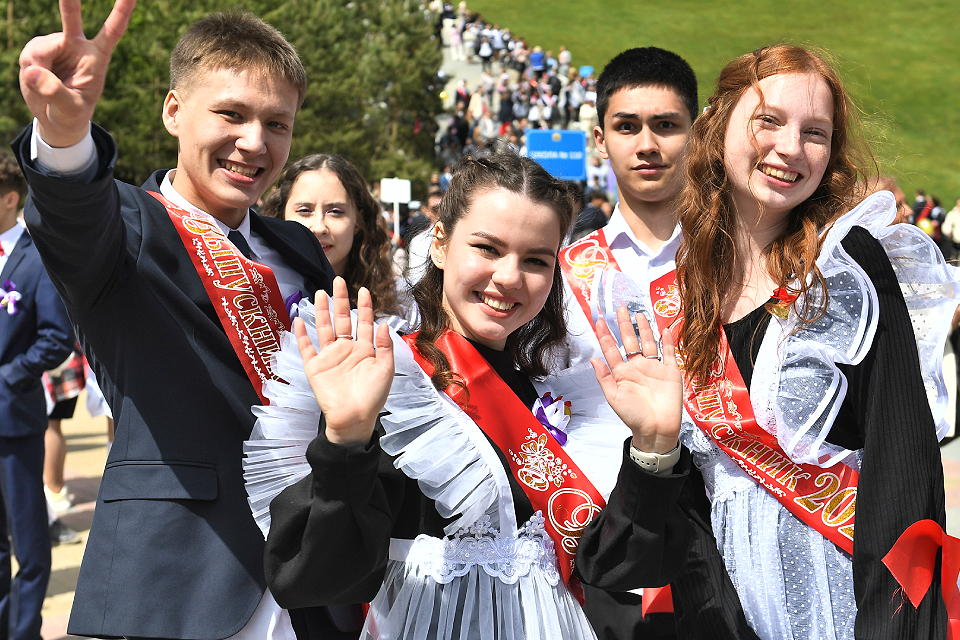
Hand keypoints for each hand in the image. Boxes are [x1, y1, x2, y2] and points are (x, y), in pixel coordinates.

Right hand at [19, 0, 135, 147]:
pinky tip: (38, 78)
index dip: (122, 11)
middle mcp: (77, 45)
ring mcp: (56, 44)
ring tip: (49, 86)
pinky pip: (29, 57)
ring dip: (39, 71)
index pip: (112, 31)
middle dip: (69, 1)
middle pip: (71, 17)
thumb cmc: (71, 113)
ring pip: (40, 51)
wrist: (55, 115)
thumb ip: (55, 92)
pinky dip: (30, 71)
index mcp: (98, 57)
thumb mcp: (69, 109)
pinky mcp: (38, 48)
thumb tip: (33, 71)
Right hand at [295, 277, 393, 444]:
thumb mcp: (386, 369)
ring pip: (324, 328)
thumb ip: (385, 345)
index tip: (363, 290)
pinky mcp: (315, 367)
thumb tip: (383, 323)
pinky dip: (301, 334)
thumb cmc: (373, 396)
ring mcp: (330, 357)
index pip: (364, 322)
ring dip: (322, 311)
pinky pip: (306, 348)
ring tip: (320, 293)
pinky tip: (298, 320)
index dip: (364, 306)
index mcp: (365, 350)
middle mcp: (346, 350)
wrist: (354, 418)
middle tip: (339, 281)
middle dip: (341, 301)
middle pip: (343, 320)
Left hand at [590, 306, 681, 453]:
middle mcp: (637, 367)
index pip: (612, 349)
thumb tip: (593, 359)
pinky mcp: (670, 372)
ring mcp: (654, 368)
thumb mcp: (614, 398)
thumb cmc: (633, 416)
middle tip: (620, 308)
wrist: (657, 430)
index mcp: (622, 373)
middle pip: (630, 341)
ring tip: (639, 314)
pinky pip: (669, 353)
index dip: (605, 335)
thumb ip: (604, 378)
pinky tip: (664, 329)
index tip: (599, 320)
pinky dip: (668, 341)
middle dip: (624, 325)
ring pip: (649, 343)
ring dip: (644, 329)